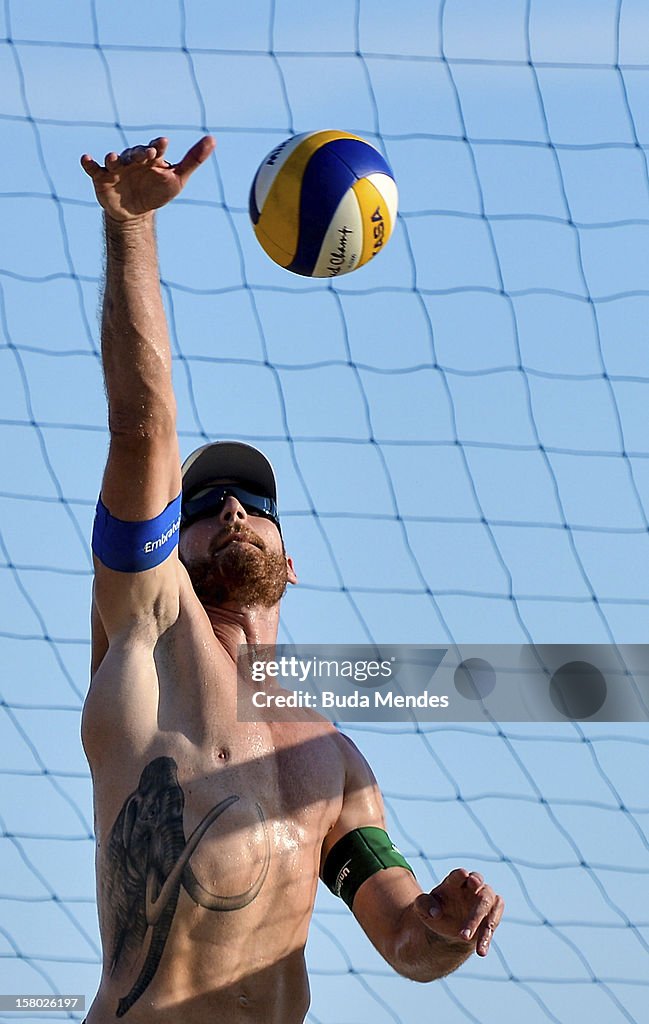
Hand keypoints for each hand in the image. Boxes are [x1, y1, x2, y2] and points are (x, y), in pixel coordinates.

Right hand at [80, 136, 215, 221]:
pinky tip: (85, 158)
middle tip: (147, 155)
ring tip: (114, 158)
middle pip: (135, 153)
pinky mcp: (101, 177)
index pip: (156, 148)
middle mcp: (133, 159)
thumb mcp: (178, 178)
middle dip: (140, 153)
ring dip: (115, 158)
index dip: (158, 146)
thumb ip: (194, 159)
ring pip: (115, 159)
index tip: (163, 144)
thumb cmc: (158, 192)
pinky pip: (94, 168)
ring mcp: (117, 167)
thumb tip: (213, 139)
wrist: (136, 212)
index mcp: (151, 157)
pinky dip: (89, 163)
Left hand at [414, 868, 503, 956]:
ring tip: (474, 947)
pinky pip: (493, 923)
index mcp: (454, 881)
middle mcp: (472, 887)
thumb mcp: (421, 907)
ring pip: (490, 906)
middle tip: (464, 935)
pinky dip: (487, 937)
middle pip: (481, 892)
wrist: (444, 927)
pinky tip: (481, 950)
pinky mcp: (491, 915)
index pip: (459, 875)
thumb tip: (435, 913)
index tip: (464, 876)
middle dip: (476, 913)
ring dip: (484, 927)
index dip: (462, 875)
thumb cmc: (433, 910)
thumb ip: (424, 904)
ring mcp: (484, 900)